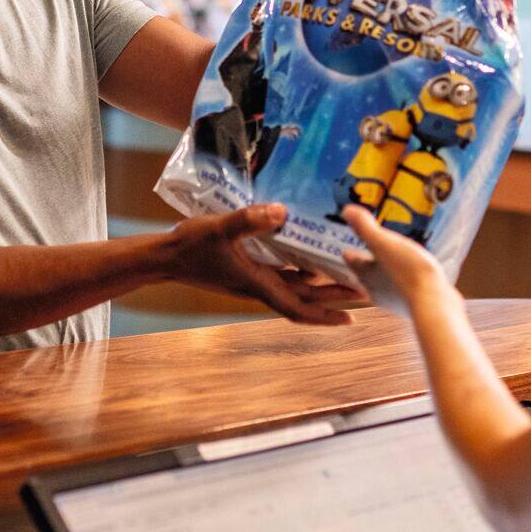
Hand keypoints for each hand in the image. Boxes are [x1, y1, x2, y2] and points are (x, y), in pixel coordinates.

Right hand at [166, 204, 362, 324]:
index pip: (298, 308)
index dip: (325, 315)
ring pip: (294, 288)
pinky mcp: (246, 271)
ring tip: (345, 275)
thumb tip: (282, 212)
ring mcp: (253, 280)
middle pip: (304, 299)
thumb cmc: (192, 246)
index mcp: (257, 284)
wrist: (166, 257)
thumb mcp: (220, 229)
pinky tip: (309, 260)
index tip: (351, 319)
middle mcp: (259, 287)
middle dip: (333, 298)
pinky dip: (299, 273)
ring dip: (320, 287)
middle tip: (364, 291)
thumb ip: (249, 220)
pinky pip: (281, 276)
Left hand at [339, 205, 462, 321]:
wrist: (433, 304)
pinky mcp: (411, 306)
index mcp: (365, 273)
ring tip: (391, 264)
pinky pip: (403, 291)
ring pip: (384, 284)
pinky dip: (404, 283)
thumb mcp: (384, 243)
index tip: (348, 248)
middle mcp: (375, 289)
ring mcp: (393, 301)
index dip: (351, 253)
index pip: (352, 260)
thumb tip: (346, 210)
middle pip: (366, 275)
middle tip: (368, 254)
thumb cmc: (407, 271)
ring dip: (386, 274)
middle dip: (367, 264)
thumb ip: (366, 228)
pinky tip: (412, 279)